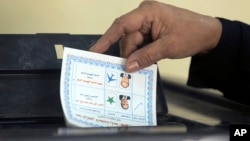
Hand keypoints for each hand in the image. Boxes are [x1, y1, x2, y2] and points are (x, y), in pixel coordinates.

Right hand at [90, 0, 221, 72]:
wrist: (208, 34)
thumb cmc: (192, 34)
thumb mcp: (168, 47)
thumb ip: (146, 56)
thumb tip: (128, 66)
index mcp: (148, 12)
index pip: (122, 25)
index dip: (107, 39)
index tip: (95, 51)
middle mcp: (144, 15)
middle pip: (128, 37)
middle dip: (129, 54)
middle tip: (127, 71)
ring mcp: (147, 23)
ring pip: (133, 42)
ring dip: (135, 55)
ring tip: (141, 66)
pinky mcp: (150, 31)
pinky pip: (139, 43)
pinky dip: (140, 53)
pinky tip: (143, 61)